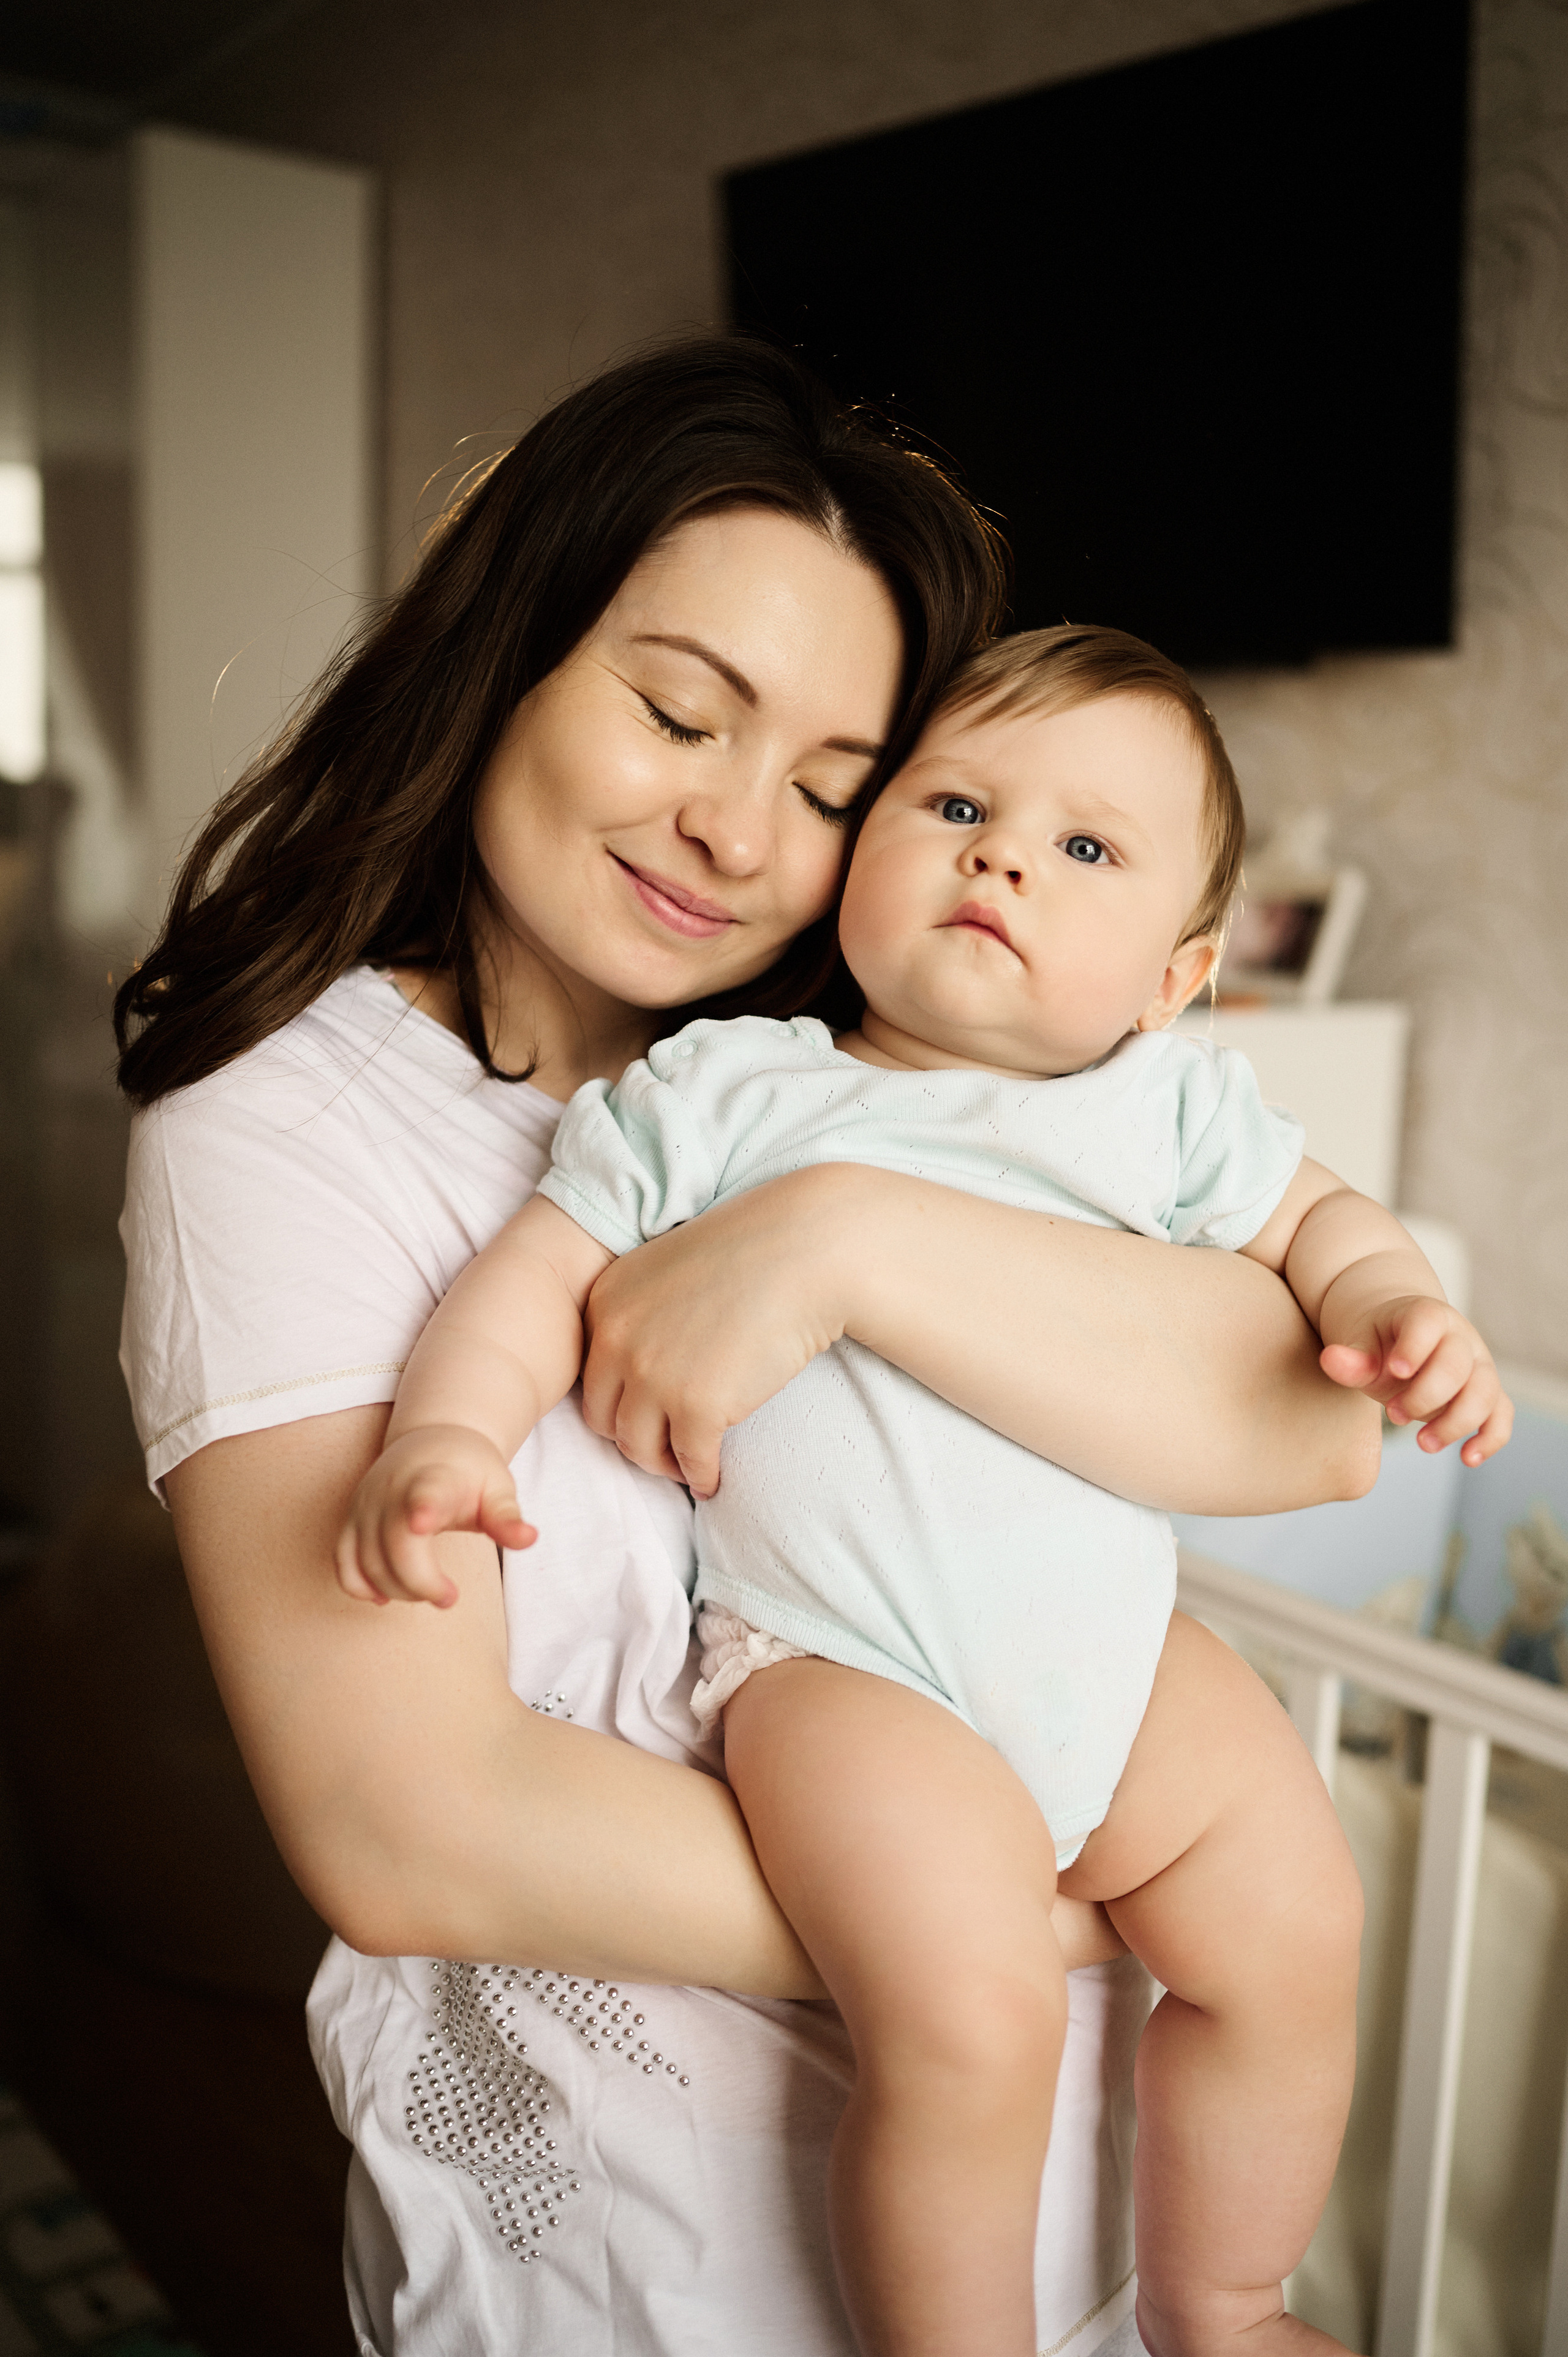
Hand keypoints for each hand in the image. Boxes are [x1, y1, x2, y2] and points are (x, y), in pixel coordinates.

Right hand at [335, 1424, 535, 1606]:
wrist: (432, 1437)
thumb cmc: (470, 1468)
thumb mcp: (497, 1486)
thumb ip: (507, 1516)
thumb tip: (529, 1540)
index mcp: (434, 1478)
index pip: (425, 1493)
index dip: (422, 1508)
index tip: (421, 1522)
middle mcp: (392, 1489)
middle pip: (395, 1547)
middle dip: (421, 1583)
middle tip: (450, 1597)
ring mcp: (366, 1504)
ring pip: (367, 1562)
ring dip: (398, 1589)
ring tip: (431, 1590)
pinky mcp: (351, 1519)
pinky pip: (344, 1561)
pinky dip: (360, 1585)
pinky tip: (386, 1596)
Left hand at [580, 1166, 850, 1496]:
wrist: (806, 1251)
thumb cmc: (752, 1252)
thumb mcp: (670, 1270)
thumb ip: (644, 1314)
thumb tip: (647, 1370)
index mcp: (606, 1303)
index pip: (592, 1374)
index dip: (620, 1400)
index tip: (649, 1411)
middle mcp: (616, 1341)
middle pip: (604, 1417)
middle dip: (635, 1436)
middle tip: (666, 1445)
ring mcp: (653, 1377)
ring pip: (638, 1448)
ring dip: (664, 1463)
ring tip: (688, 1464)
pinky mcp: (697, 1408)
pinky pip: (690, 1461)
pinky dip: (702, 1476)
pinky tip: (714, 1478)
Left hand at [1318, 1296, 1511, 1465]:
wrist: (1400, 1341)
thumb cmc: (1378, 1343)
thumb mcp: (1359, 1344)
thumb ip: (1351, 1358)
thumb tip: (1331, 1360)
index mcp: (1426, 1315)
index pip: (1428, 1323)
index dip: (1415, 1347)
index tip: (1395, 1371)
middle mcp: (1461, 1338)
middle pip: (1457, 1366)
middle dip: (1425, 1396)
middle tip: (1392, 1414)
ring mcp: (1479, 1365)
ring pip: (1485, 1393)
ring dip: (1456, 1423)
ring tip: (1423, 1443)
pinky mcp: (1488, 1393)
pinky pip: (1501, 1415)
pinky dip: (1490, 1438)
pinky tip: (1467, 1459)